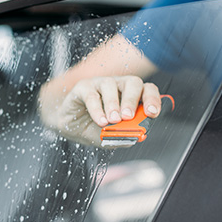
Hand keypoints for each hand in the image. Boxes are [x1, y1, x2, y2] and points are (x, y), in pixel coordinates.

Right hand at [39, 75, 160, 146]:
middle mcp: (118, 86)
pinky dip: (97, 109)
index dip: (152, 100)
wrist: (69, 126)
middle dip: (132, 100)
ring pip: (111, 85)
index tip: (152, 113)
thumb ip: (122, 136)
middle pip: (133, 83)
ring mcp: (101, 84)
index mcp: (130, 96)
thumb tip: (134, 138)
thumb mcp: (110, 136)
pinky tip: (100, 121)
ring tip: (113, 121)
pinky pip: (92, 95)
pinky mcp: (84, 87)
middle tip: (128, 117)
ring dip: (113, 104)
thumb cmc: (92, 127)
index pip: (147, 90)